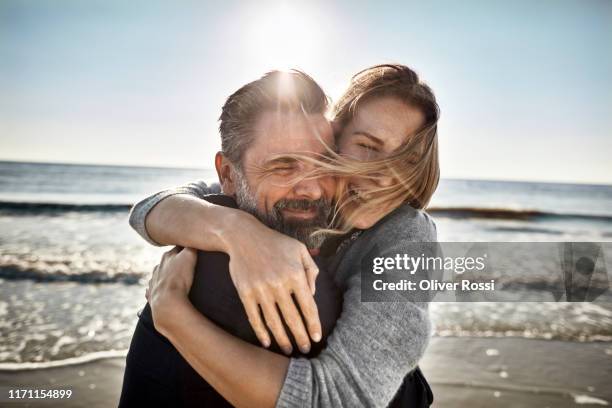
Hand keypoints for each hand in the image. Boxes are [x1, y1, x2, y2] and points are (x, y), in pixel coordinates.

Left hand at [146, 246, 197, 335]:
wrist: (167, 302)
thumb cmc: (179, 278)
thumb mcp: (189, 256)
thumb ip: (191, 246)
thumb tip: (194, 238)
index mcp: (167, 257)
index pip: (178, 248)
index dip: (186, 249)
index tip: (192, 250)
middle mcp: (158, 267)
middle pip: (168, 261)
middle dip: (175, 261)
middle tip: (186, 265)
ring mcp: (153, 281)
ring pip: (160, 274)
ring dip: (166, 275)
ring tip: (176, 280)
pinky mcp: (152, 295)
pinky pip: (154, 290)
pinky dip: (159, 290)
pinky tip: (165, 292)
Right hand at [225, 214, 321, 354]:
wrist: (243, 236)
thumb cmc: (275, 242)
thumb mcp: (299, 249)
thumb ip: (311, 270)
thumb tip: (312, 294)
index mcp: (295, 274)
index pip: (308, 306)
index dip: (313, 325)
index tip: (317, 337)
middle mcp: (279, 284)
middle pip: (293, 318)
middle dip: (300, 337)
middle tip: (305, 349)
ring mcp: (261, 290)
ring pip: (274, 322)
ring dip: (282, 339)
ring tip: (288, 350)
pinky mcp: (245, 293)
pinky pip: (255, 317)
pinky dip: (261, 332)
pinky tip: (267, 342)